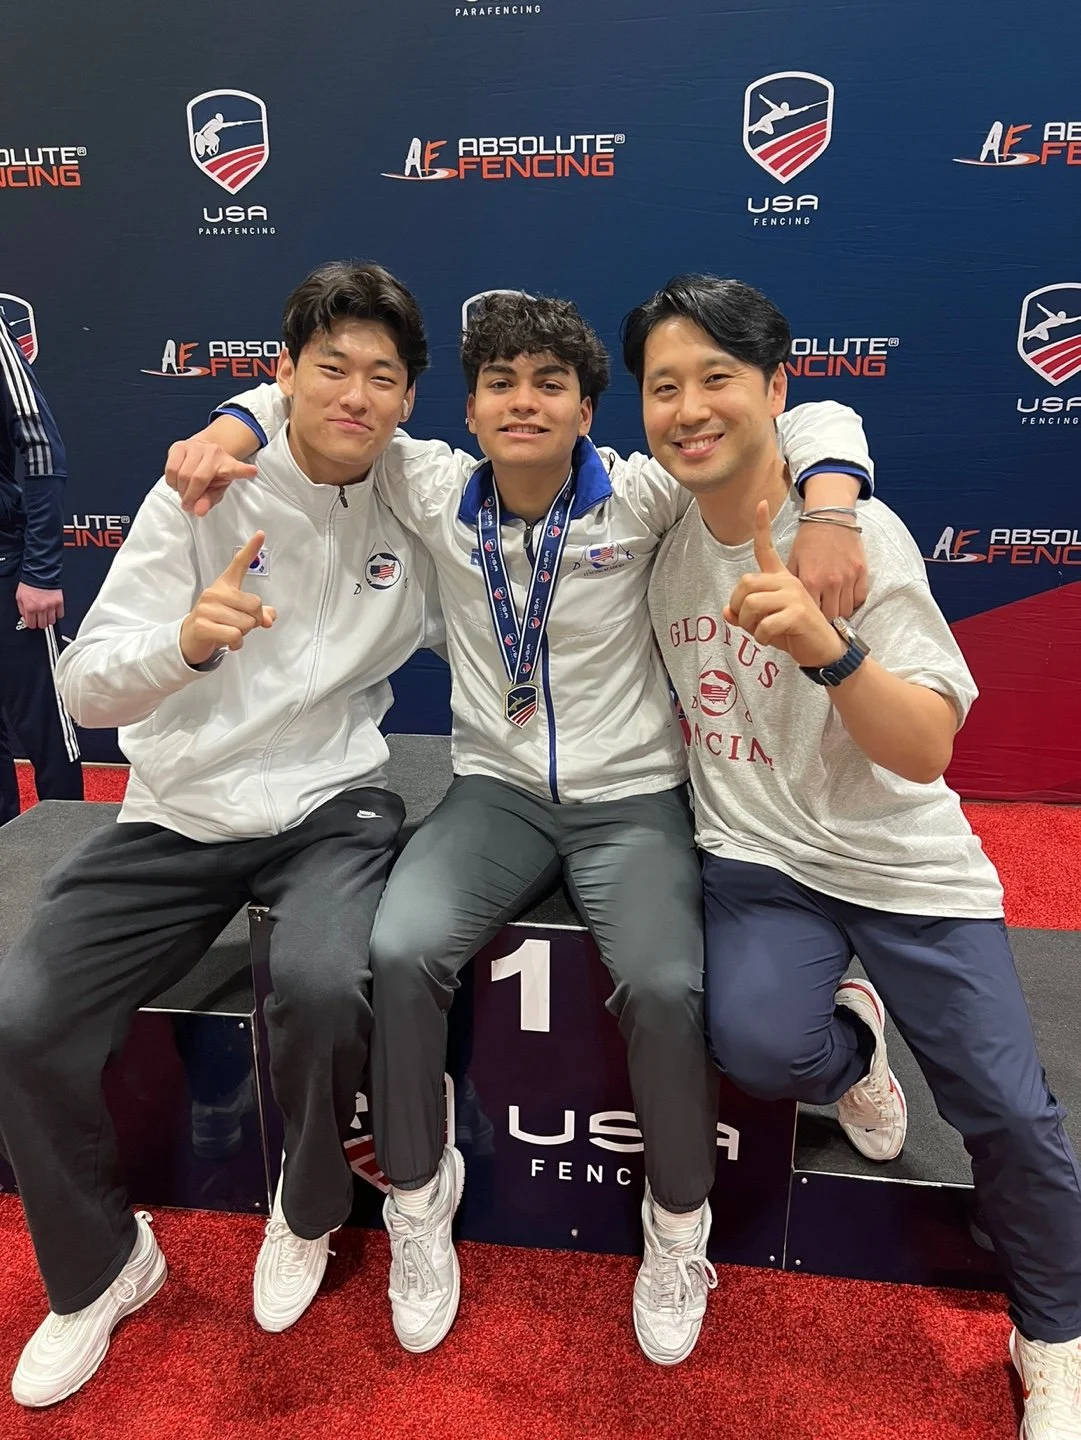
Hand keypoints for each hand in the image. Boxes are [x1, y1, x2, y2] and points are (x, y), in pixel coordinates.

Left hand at [16, 583, 63, 629]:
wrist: (40, 574)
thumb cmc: (29, 584)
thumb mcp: (19, 597)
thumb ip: (22, 609)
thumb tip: (25, 617)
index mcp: (30, 608)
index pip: (32, 624)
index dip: (32, 624)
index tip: (33, 622)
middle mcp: (41, 608)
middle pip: (43, 625)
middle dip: (40, 623)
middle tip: (40, 619)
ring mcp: (51, 606)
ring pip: (52, 621)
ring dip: (49, 619)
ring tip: (47, 615)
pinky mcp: (59, 602)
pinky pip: (60, 614)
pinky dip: (57, 614)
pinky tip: (54, 611)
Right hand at [165, 439, 257, 516]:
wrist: (202, 452)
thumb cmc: (212, 473)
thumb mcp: (217, 489)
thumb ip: (208, 500)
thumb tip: (198, 510)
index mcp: (228, 464)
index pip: (236, 468)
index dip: (244, 470)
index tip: (252, 471)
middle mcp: (212, 452)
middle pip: (196, 478)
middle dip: (190, 497)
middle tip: (189, 504)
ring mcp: (195, 446)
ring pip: (181, 474)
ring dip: (180, 489)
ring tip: (185, 492)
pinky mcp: (178, 446)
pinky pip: (170, 469)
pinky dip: (172, 482)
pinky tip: (178, 483)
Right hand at [179, 532, 275, 665]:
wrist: (190, 639)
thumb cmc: (218, 623)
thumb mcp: (239, 615)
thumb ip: (258, 614)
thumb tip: (270, 618)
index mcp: (224, 586)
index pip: (239, 564)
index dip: (251, 549)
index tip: (261, 533)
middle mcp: (215, 592)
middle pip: (254, 605)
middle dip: (254, 621)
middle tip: (240, 625)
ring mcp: (207, 607)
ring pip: (246, 623)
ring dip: (244, 634)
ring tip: (230, 632)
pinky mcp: (203, 625)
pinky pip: (235, 635)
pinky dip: (237, 643)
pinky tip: (229, 642)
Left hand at [724, 501, 846, 667]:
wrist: (824, 650)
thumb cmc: (794, 633)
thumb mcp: (764, 623)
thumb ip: (745, 615)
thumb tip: (726, 612)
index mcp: (780, 578)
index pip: (766, 548)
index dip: (762, 526)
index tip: (761, 503)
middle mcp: (787, 582)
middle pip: (745, 583)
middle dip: (738, 607)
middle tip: (748, 623)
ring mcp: (794, 596)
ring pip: (751, 604)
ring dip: (749, 625)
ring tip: (761, 633)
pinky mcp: (798, 613)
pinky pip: (764, 624)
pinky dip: (761, 637)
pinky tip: (771, 639)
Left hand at [787, 509, 867, 620]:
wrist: (830, 518)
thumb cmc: (808, 541)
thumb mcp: (792, 562)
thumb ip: (788, 585)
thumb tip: (779, 606)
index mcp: (809, 580)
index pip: (809, 614)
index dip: (808, 618)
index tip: (804, 618)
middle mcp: (829, 582)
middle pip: (829, 617)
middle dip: (824, 618)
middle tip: (820, 615)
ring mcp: (847, 578)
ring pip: (846, 611)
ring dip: (838, 612)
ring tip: (831, 607)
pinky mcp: (862, 573)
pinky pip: (860, 599)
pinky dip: (852, 602)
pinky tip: (844, 597)